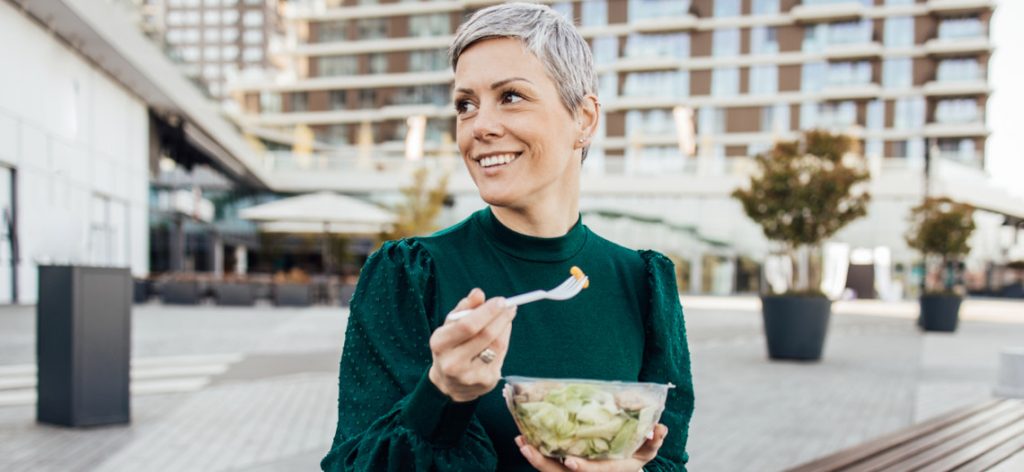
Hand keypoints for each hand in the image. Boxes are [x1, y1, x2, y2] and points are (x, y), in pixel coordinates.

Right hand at [428, 288, 516, 401]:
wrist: (450, 383)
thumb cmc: (450, 346)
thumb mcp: (450, 326)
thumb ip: (464, 308)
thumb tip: (478, 293)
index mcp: (439, 344)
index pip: (467, 326)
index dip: (487, 312)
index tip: (501, 300)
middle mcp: (452, 363)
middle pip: (485, 335)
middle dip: (501, 317)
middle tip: (510, 305)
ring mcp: (470, 376)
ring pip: (497, 345)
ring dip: (505, 327)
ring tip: (507, 316)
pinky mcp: (486, 382)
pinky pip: (501, 355)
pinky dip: (505, 340)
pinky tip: (502, 333)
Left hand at [516, 424, 668, 471]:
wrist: (619, 471)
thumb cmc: (631, 461)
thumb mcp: (645, 452)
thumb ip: (653, 441)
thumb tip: (659, 429)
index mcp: (604, 471)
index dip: (581, 469)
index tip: (569, 462)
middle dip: (542, 463)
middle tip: (526, 446)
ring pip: (550, 470)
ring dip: (534, 456)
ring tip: (520, 440)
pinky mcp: (564, 468)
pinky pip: (547, 464)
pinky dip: (536, 453)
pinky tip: (525, 440)